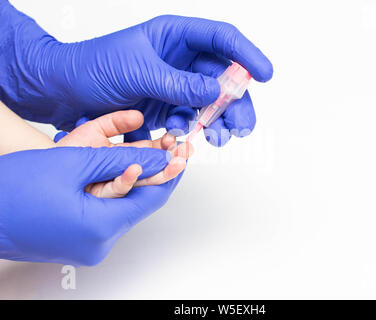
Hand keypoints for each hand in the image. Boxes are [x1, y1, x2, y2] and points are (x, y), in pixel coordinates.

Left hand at [0, 2, 272, 145]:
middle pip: (223, 77)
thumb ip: (177, 83)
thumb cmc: (91, 69)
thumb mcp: (137, 72)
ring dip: (217, 122)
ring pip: (210, 103)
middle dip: (235, 103)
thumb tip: (215, 92)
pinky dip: (192, 131)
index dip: (247, 55)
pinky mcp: (166, 107)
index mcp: (174, 36)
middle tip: (241, 126)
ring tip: (215, 139)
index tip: (265, 75)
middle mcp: (179, 59)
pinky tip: (181, 138)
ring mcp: (174, 85)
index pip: (221, 39)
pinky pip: (190, 119)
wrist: (62, 92)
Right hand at [0, 146, 180, 265]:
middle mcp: (98, 244)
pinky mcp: (76, 241)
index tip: (182, 154)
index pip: (153, 199)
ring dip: (136, 181)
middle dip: (156, 175)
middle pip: (140, 205)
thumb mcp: (74, 163)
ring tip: (147, 154)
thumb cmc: (14, 189)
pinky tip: (119, 172)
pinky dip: (116, 191)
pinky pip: (106, 213)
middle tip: (169, 149)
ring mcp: (87, 246)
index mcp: (101, 228)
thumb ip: (122, 161)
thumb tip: (160, 159)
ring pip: (123, 208)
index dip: (171, 173)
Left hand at [56, 110, 192, 197]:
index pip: (153, 156)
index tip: (181, 143)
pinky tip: (134, 168)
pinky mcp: (97, 195)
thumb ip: (117, 122)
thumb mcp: (95, 128)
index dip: (168, 151)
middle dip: (171, 165)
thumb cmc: (68, 147)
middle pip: (153, 172)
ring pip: (141, 184)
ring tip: (175, 163)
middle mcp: (122, 175)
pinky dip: (126, 180)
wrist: (42, 161)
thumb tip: (140, 117)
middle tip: (185, 157)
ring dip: (159, 174)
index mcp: (125, 159)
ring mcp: (112, 186)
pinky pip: (115, 190)